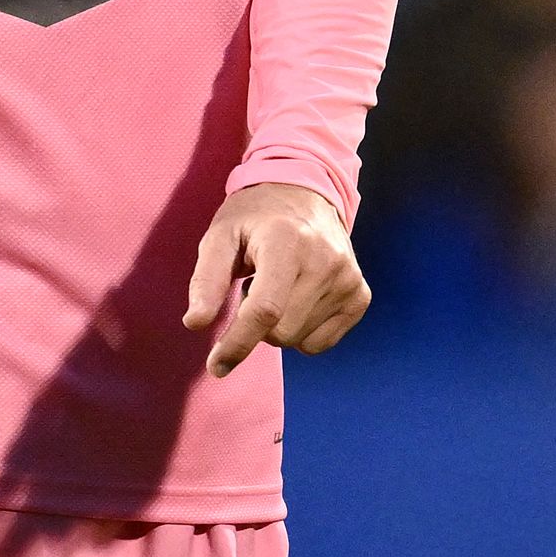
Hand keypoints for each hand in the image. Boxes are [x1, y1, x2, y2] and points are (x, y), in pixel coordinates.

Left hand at [183, 182, 370, 376]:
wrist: (307, 191)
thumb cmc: (256, 216)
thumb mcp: (221, 235)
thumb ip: (206, 279)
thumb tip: (195, 324)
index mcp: (287, 242)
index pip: (265, 310)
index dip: (237, 343)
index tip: (216, 365)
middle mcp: (325, 261)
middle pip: (280, 332)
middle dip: (256, 324)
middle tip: (255, 287)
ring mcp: (348, 279)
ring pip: (298, 341)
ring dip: (279, 325)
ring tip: (279, 286)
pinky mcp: (359, 295)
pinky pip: (320, 343)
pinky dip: (301, 331)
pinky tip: (298, 299)